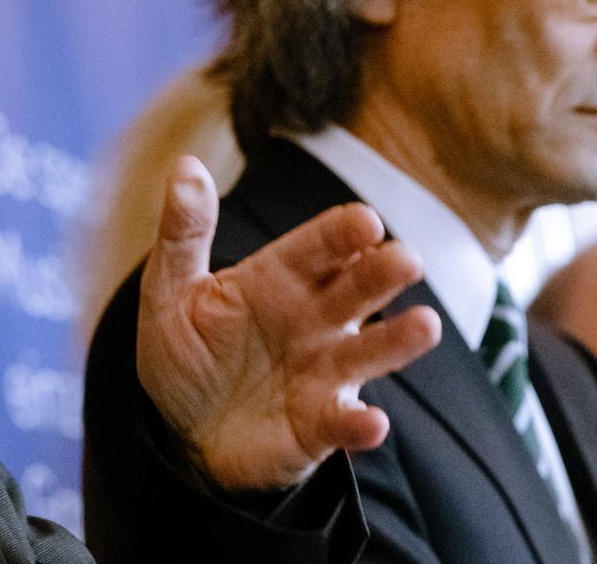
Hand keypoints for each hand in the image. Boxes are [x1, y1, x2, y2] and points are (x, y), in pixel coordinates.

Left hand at [135, 156, 441, 492]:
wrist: (182, 432)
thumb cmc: (186, 351)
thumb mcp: (171, 289)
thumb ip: (183, 232)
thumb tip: (186, 165)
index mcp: (280, 277)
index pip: (319, 247)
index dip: (341, 233)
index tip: (365, 221)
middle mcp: (314, 319)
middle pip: (357, 289)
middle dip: (383, 272)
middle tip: (405, 259)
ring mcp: (323, 372)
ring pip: (368, 351)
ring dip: (397, 340)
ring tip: (425, 325)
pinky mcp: (320, 425)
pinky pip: (345, 424)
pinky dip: (360, 424)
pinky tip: (373, 423)